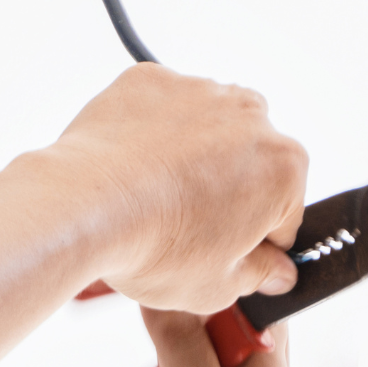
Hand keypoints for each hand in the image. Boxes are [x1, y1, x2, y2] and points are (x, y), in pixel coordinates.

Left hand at [51, 63, 306, 312]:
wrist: (83, 206)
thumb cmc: (153, 244)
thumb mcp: (221, 286)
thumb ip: (260, 274)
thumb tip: (274, 270)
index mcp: (284, 166)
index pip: (281, 211)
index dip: (254, 237)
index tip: (226, 248)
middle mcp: (249, 116)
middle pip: (246, 161)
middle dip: (226, 188)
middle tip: (183, 221)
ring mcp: (196, 90)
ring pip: (204, 126)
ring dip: (188, 152)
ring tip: (150, 192)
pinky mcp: (147, 80)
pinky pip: (157, 106)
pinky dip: (146, 129)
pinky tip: (128, 163)